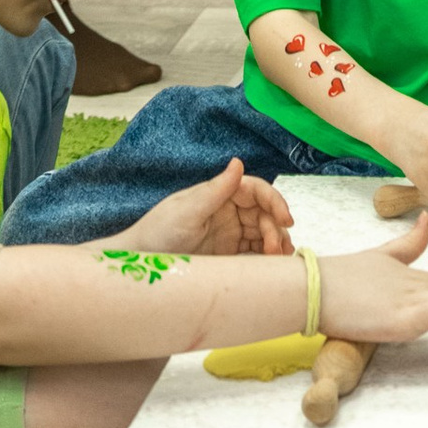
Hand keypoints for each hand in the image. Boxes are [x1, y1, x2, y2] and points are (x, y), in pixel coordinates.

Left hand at [112, 160, 297, 262]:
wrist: (142, 264)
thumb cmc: (157, 234)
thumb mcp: (187, 211)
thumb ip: (215, 190)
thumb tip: (238, 162)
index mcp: (218, 194)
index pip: (255, 191)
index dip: (274, 201)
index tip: (285, 218)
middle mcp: (227, 211)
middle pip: (264, 213)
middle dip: (275, 228)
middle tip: (274, 249)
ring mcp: (229, 233)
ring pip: (264, 233)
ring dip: (276, 242)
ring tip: (277, 258)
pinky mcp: (229, 254)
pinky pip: (255, 252)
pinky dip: (267, 257)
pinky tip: (273, 265)